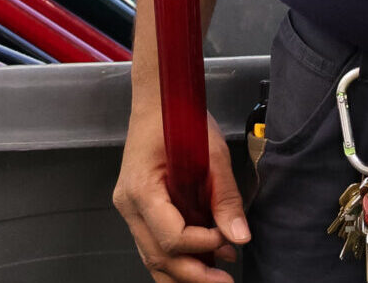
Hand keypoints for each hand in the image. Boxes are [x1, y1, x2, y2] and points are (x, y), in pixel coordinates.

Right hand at [113, 102, 251, 282]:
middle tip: (225, 282)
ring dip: (184, 273)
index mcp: (141, 189)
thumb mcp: (211, 152)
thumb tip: (239, 235)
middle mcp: (128, 205)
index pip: (171, 237)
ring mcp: (130, 209)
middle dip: (194, 274)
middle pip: (158, 256)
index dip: (203, 244)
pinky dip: (176, 259)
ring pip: (152, 258)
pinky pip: (153, 245)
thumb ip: (224, 196)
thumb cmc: (178, 117)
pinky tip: (201, 264)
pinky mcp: (139, 210)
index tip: (228, 239)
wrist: (158, 101)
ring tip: (216, 278)